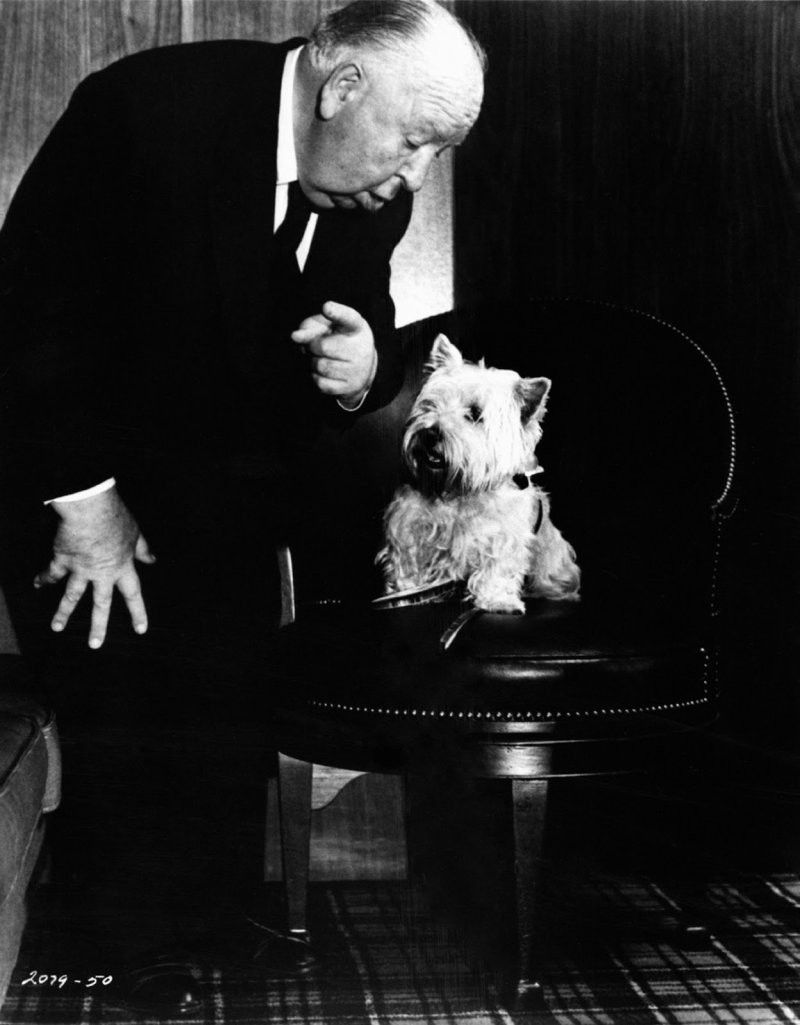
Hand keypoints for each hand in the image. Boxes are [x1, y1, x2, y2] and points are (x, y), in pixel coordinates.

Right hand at [34, 486, 154, 648]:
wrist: (92, 510)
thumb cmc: (116, 518)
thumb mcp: (135, 533)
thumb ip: (143, 549)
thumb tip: (152, 560)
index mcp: (122, 568)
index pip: (133, 595)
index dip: (138, 613)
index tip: (140, 630)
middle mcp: (101, 573)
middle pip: (101, 604)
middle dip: (98, 626)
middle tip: (94, 645)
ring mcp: (81, 569)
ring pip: (72, 596)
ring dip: (63, 613)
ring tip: (57, 628)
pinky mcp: (63, 559)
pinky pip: (52, 572)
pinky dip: (44, 578)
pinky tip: (37, 585)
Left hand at [291, 301, 376, 406]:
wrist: (359, 368)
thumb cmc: (336, 340)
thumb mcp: (325, 328)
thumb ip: (309, 328)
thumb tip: (295, 336)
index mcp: (356, 326)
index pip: (347, 317)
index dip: (336, 313)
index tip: (325, 307)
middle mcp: (361, 347)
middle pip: (323, 347)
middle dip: (312, 347)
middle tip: (315, 346)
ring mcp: (358, 369)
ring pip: (321, 366)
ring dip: (313, 363)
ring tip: (319, 359)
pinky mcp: (351, 386)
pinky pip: (322, 383)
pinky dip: (315, 377)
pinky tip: (322, 372)